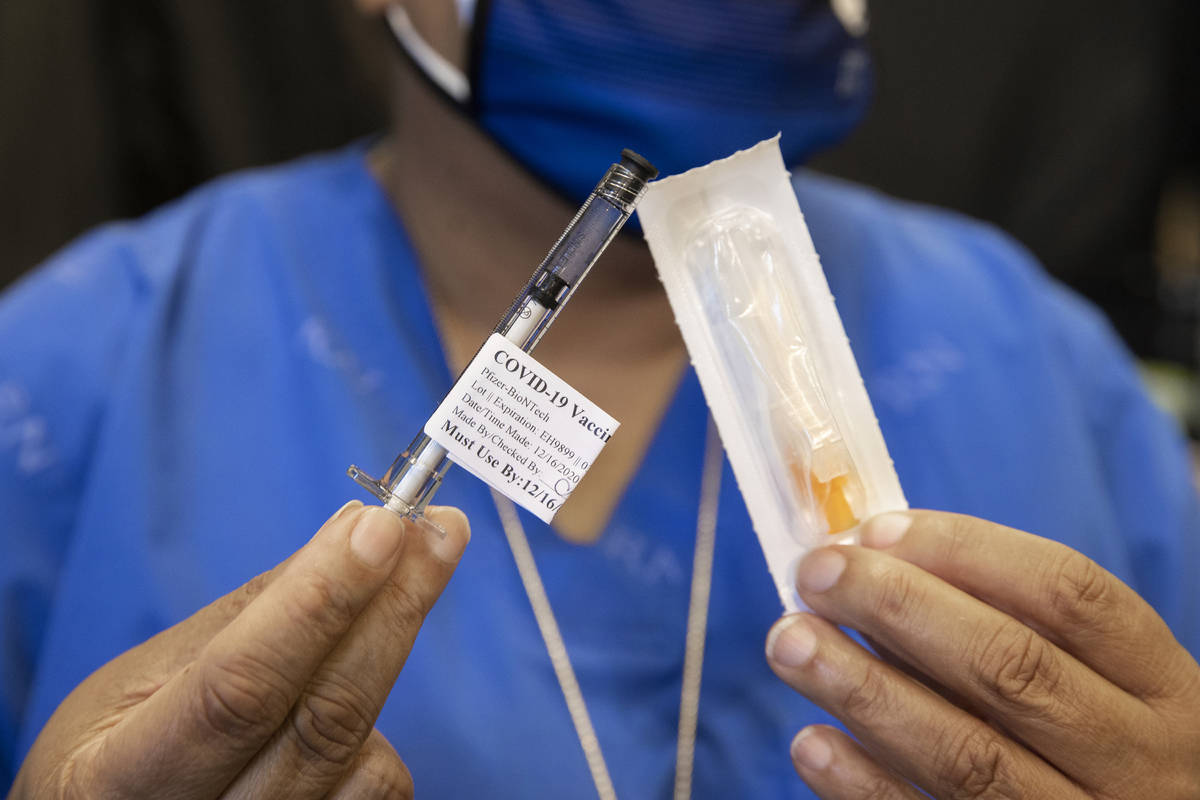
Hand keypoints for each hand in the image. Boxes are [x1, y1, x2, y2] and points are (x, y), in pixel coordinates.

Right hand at [10, 500, 469, 799]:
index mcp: (121, 776)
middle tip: (441, 531)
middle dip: (393, 610)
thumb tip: (356, 532)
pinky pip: (377, 788)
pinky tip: (350, 683)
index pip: (241, 687)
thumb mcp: (144, 679)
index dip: (320, 603)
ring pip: (366, 757)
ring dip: (391, 652)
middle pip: (324, 723)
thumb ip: (250, 615)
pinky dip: (375, 727)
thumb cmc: (117, 748)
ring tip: (399, 584)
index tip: (384, 527)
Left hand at [765, 510, 1199, 798]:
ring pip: (967, 755)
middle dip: (898, 608)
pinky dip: (865, 787)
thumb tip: (877, 567)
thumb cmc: (1099, 752)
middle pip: (1011, 668)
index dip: (965, 550)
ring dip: (863, 689)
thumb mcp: (1104, 689)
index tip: (875, 529)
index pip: (1071, 594)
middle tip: (816, 574)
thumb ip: (1015, 629)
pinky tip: (812, 743)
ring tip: (790, 642)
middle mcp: (1139, 764)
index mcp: (1165, 691)